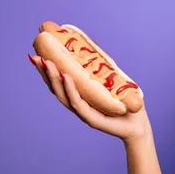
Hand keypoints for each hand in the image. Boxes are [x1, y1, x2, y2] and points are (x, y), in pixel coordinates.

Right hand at [28, 53, 150, 143]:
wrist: (138, 124)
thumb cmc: (125, 103)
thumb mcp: (112, 82)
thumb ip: (102, 69)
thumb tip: (94, 49)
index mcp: (80, 97)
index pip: (59, 83)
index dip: (48, 71)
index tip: (37, 55)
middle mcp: (78, 105)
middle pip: (56, 89)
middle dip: (45, 73)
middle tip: (35, 57)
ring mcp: (84, 113)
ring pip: (64, 95)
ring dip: (54, 79)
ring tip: (48, 64)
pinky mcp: (92, 119)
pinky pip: (78, 103)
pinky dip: (70, 90)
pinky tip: (65, 77)